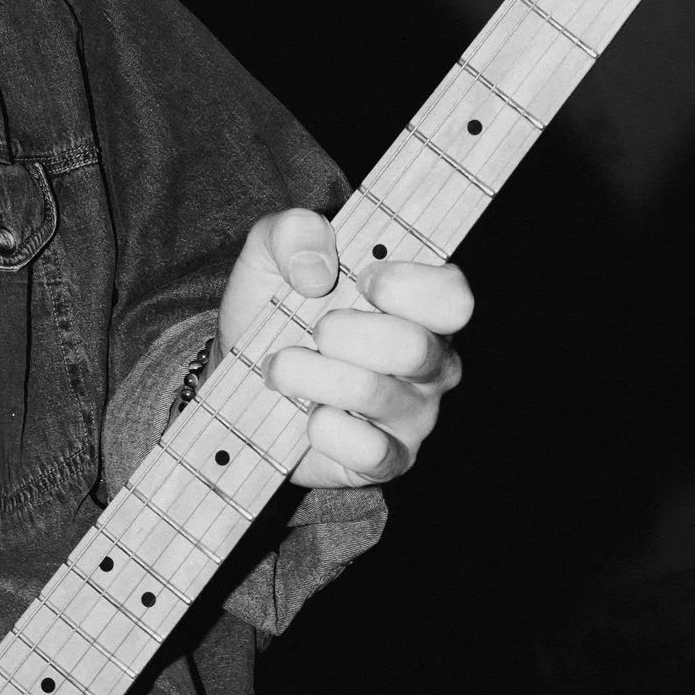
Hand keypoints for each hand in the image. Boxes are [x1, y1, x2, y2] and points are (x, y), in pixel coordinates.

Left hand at [218, 206, 471, 487]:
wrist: (240, 380)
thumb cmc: (277, 309)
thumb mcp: (273, 253)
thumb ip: (293, 233)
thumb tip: (315, 268)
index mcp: (425, 303)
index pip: (454, 297)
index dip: (407, 287)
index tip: (362, 281)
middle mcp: (435, 360)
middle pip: (414, 347)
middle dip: (341, 334)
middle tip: (312, 330)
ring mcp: (417, 414)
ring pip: (373, 393)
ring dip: (309, 375)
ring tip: (282, 367)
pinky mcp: (391, 460)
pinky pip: (366, 449)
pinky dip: (320, 429)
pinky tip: (306, 416)